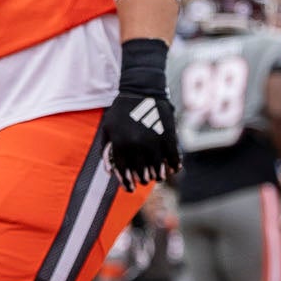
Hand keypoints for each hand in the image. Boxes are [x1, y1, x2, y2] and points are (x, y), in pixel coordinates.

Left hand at [103, 37, 178, 189]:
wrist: (141, 91)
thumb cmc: (121, 112)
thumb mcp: (107, 129)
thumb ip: (106, 151)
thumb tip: (110, 173)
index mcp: (120, 144)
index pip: (124, 171)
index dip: (126, 183)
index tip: (130, 189)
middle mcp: (137, 145)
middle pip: (141, 173)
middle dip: (142, 179)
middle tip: (144, 180)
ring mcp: (154, 141)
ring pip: (158, 169)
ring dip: (158, 176)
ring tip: (158, 176)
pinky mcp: (168, 136)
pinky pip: (174, 158)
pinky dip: (174, 166)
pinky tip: (173, 169)